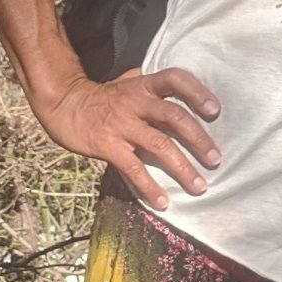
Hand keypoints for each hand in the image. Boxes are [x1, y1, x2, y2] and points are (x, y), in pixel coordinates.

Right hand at [39, 67, 220, 211]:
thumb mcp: (129, 84)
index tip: (215, 110)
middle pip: (174, 117)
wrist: (65, 104)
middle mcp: (136, 102)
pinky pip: (133, 168)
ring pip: (159, 145)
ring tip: (199, 186)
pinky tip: (163, 202)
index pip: (176, 80)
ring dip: (182, 167)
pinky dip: (150, 187)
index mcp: (144, 85)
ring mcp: (122, 125)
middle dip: (198, 139)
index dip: (197, 92)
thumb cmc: (104, 96)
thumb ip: (154, 90)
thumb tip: (189, 97)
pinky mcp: (107, 145)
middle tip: (215, 159)